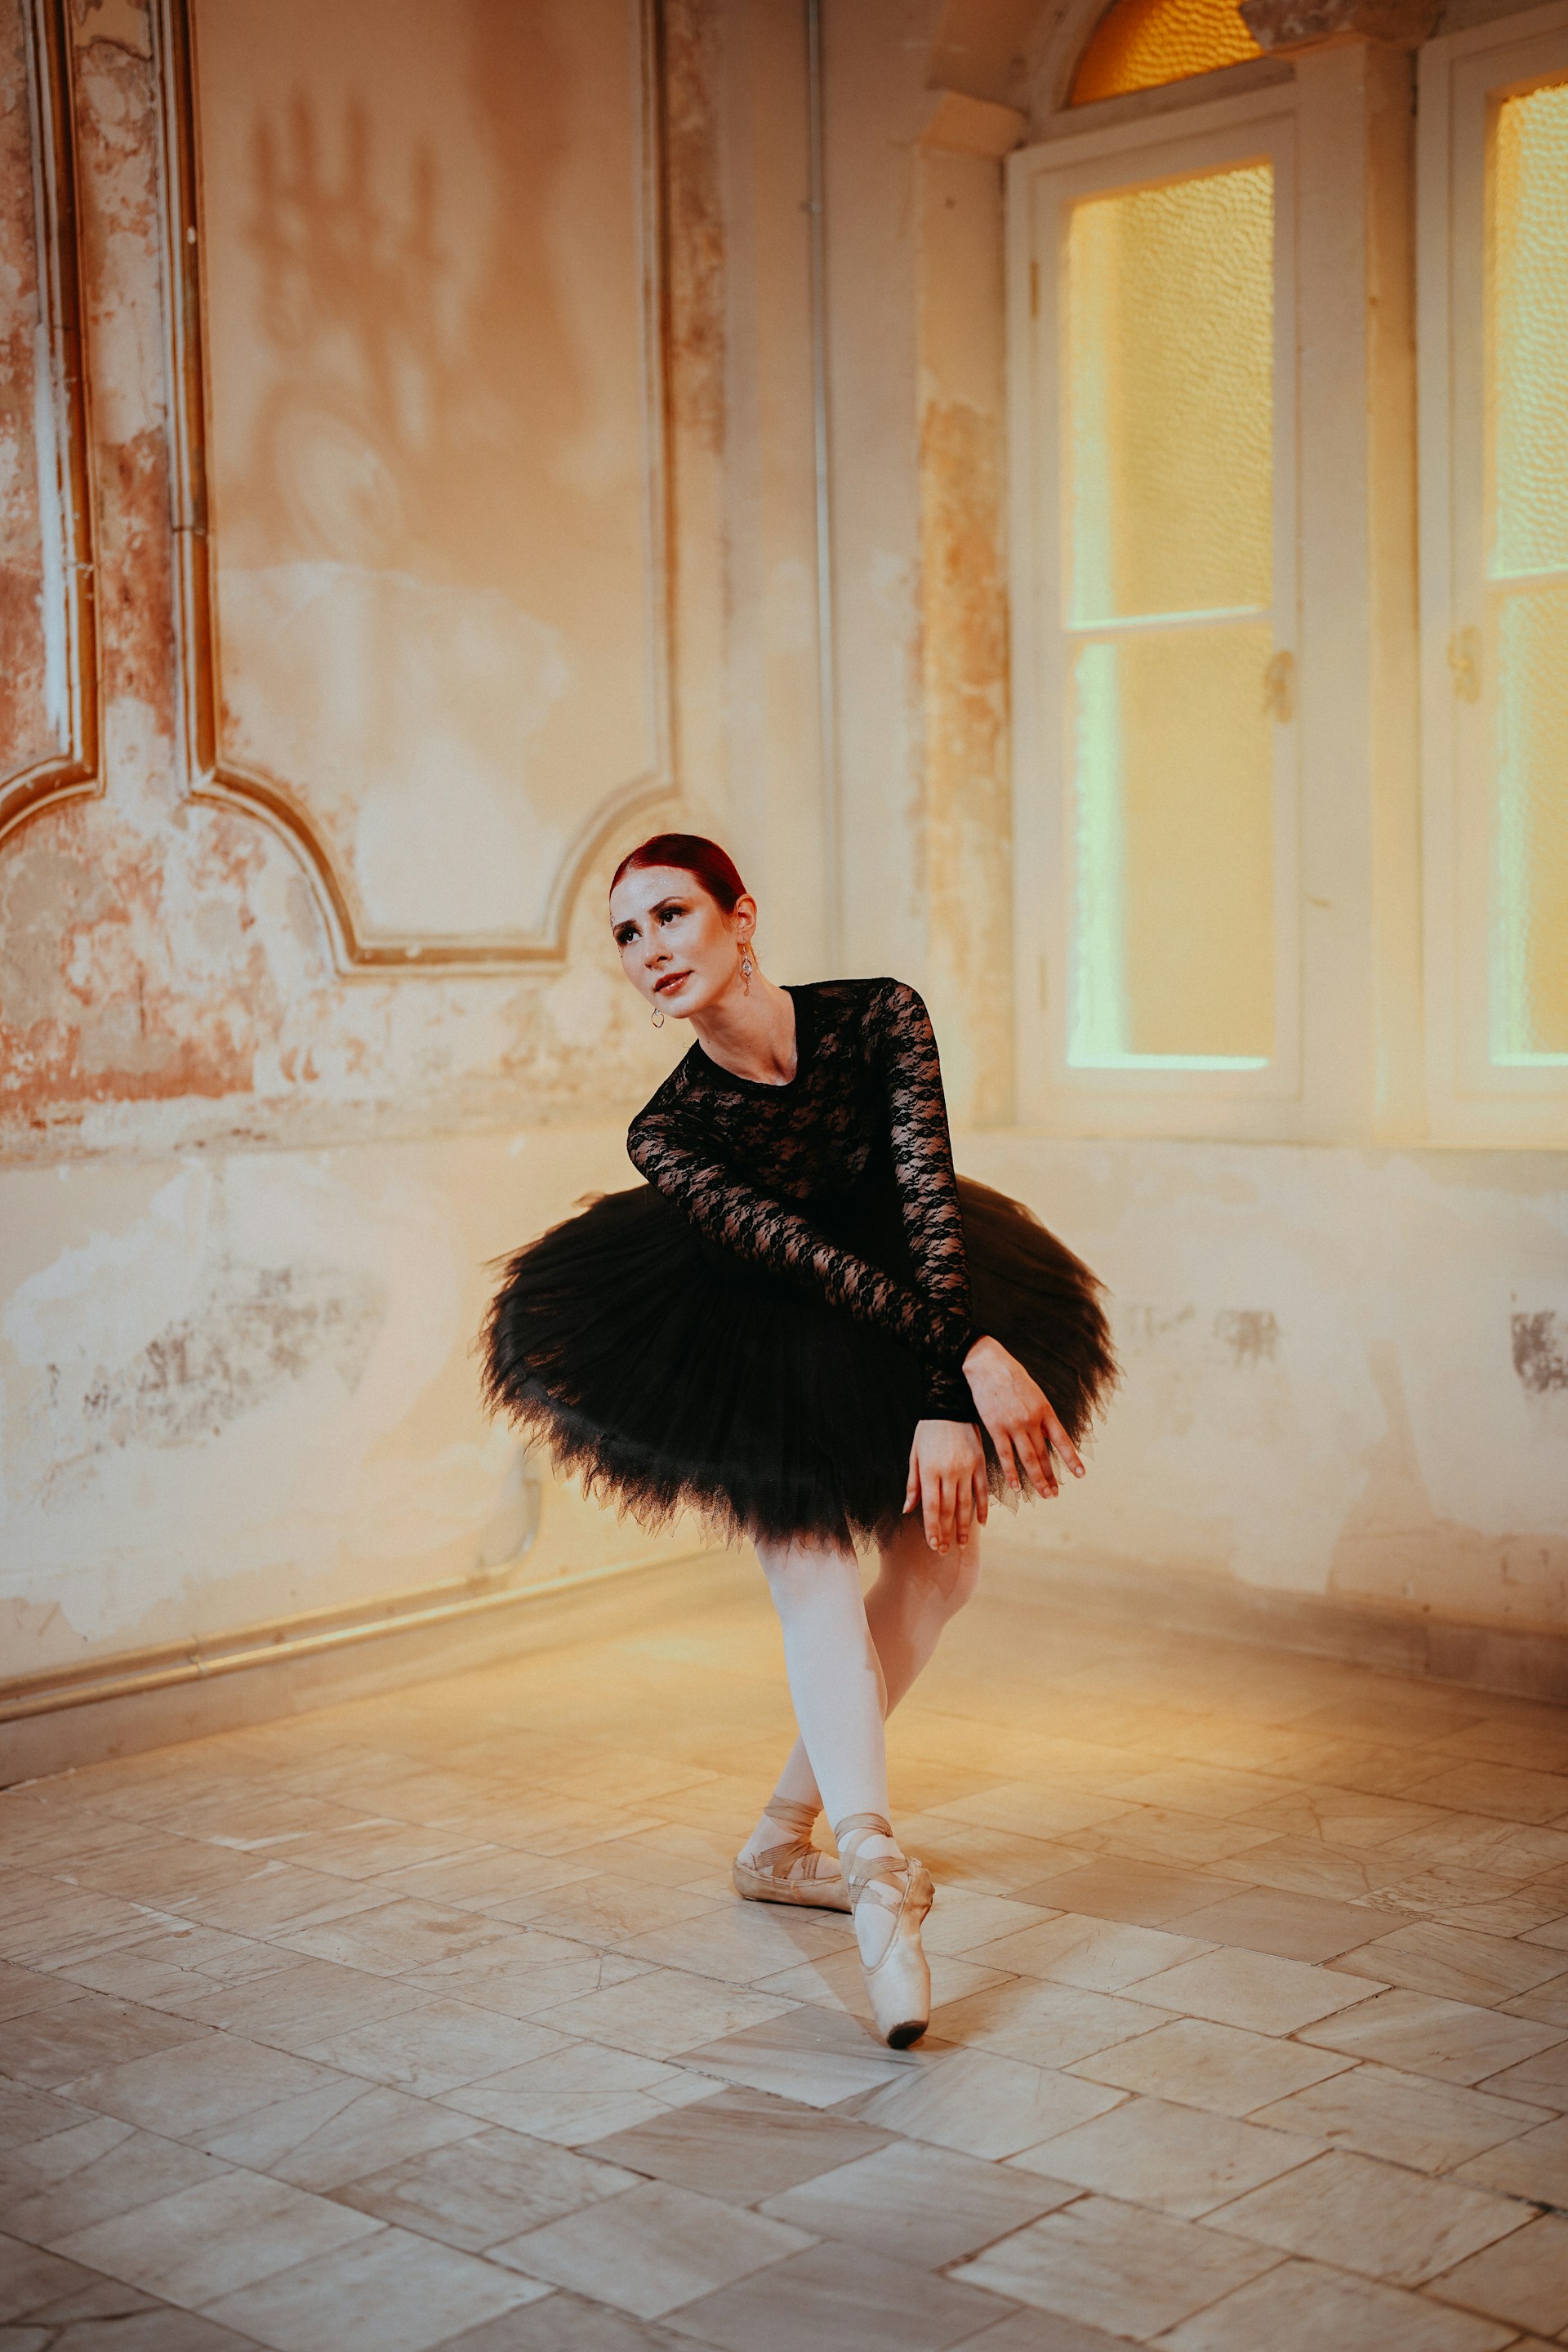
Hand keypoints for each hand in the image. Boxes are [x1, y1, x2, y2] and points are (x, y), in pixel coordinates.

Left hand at [904, 1419, 987, 1553]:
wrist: (950, 1406)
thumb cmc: (927, 1431)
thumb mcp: (914, 1455)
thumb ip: (913, 1484)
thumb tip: (907, 1510)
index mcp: (929, 1471)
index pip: (931, 1507)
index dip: (933, 1529)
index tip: (934, 1545)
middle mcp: (949, 1472)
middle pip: (948, 1510)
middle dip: (946, 1532)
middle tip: (945, 1551)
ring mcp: (967, 1468)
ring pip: (966, 1504)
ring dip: (964, 1526)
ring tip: (962, 1543)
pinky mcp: (980, 1463)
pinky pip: (982, 1490)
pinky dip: (982, 1508)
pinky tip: (981, 1522)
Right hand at [962, 1334, 1085, 1498]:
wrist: (987, 1364)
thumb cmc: (1012, 1376)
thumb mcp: (1035, 1393)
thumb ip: (1042, 1414)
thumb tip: (1048, 1435)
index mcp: (1044, 1410)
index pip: (1062, 1440)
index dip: (1071, 1459)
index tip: (1081, 1474)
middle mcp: (1032, 1420)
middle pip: (1043, 1454)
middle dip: (1051, 1476)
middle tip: (1056, 1493)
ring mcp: (1013, 1425)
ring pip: (1028, 1459)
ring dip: (1037, 1479)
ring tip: (1044, 1494)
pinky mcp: (995, 1427)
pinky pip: (1005, 1455)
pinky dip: (1011, 1473)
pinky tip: (1016, 1486)